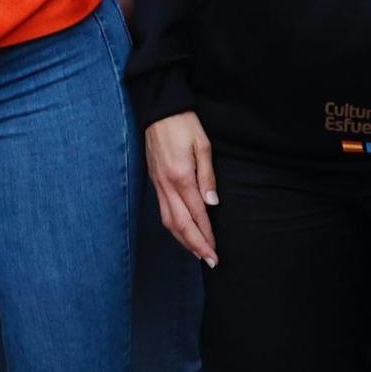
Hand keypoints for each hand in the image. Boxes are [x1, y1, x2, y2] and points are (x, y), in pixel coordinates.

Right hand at [144, 111, 217, 265]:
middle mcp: (166, 184)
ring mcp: (158, 184)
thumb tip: (212, 203)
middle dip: (196, 245)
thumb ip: (207, 175)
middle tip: (210, 261)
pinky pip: (163, 211)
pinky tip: (182, 233)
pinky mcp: (154, 181)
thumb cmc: (184, 124)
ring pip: (168, 221)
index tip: (215, 252)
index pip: (196, 214)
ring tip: (197, 253)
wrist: (158, 110)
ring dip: (183, 240)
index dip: (207, 235)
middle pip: (180, 224)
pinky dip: (173, 227)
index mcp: (181, 176)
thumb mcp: (203, 145)